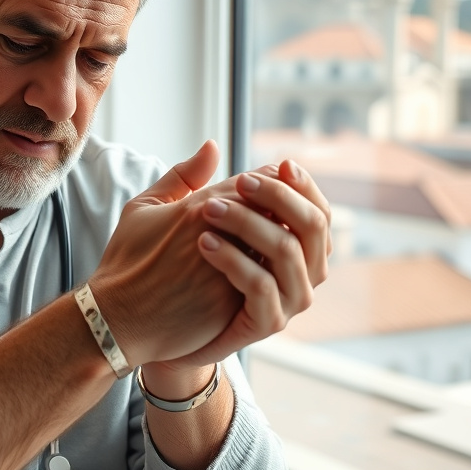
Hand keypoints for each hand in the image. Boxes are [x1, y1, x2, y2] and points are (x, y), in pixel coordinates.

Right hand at [88, 141, 278, 366]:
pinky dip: (271, 272)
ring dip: (279, 241)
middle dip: (279, 210)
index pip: (254, 183)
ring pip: (276, 245)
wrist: (117, 318)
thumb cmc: (126, 263)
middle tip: (279, 213)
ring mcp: (230, 270)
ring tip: (271, 243)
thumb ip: (182, 176)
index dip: (266, 184)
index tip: (265, 189)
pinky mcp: (234, 303)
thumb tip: (212, 146)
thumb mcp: (142, 208)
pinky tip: (264, 271)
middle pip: (272, 211)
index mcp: (197, 209)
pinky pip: (268, 280)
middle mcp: (218, 236)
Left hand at [145, 158, 330, 380]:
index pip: (315, 208)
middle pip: (312, 226)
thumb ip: (195, 184)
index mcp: (293, 245)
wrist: (155, 324)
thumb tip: (210, 145)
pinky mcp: (265, 323)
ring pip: (286, 253)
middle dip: (279, 197)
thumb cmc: (171, 268)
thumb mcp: (179, 219)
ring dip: (250, 223)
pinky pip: (261, 286)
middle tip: (241, 182)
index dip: (302, 184)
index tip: (277, 163)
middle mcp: (300, 272)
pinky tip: (204, 244)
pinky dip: (235, 260)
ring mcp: (287, 300)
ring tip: (208, 210)